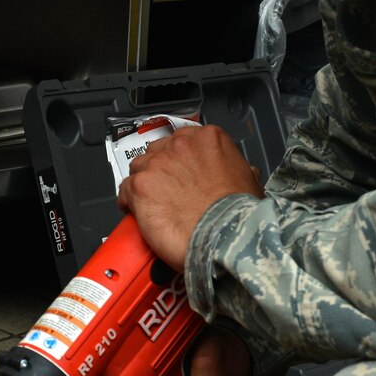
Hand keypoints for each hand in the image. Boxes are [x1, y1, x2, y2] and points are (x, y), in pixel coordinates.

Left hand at [116, 124, 263, 266]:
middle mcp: (180, 145)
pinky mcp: (139, 185)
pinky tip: (138, 215)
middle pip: (159, 151)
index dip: (181, 160)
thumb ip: (236, 169)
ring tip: (153, 206)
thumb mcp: (250, 182)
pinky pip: (124, 191)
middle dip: (161, 171)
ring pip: (139, 168)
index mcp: (208, 139)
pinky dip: (129, 203)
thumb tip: (241, 172)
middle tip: (169, 193)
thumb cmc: (239, 214)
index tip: (182, 174)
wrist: (225, 237)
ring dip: (145, 185)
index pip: (184, 141)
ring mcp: (157, 163)